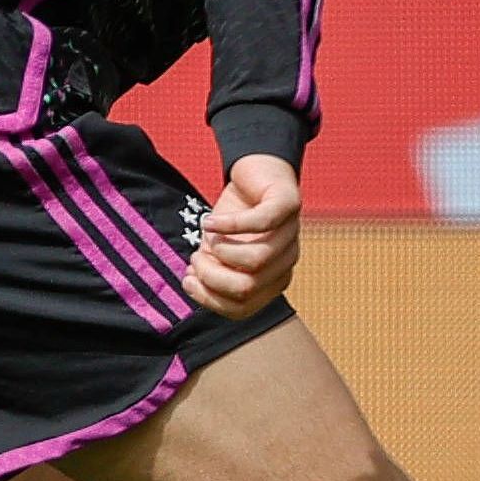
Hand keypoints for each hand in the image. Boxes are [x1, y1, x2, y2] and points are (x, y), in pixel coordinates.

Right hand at [186, 154, 302, 316]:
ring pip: (255, 261)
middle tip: (196, 258)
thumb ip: (209, 271)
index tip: (188, 279)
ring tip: (206, 235)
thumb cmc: (234, 216)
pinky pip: (260, 223)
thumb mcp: (216, 249)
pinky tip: (209, 221)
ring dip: (220, 250)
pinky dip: (229, 224)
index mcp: (270, 281)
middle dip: (211, 278)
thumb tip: (192, 284)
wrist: (254, 171)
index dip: (209, 299)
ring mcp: (291, 235)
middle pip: (246, 289)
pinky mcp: (288, 206)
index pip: (242, 309)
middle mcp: (285, 263)